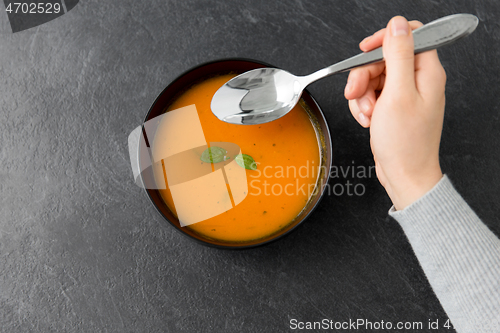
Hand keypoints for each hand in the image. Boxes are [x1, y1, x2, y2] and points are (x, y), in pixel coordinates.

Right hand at [344, 16, 444, 209]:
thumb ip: (397, 56)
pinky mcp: (393, 107)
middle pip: (383, 59)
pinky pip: (371, 95)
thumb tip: (397, 25)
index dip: (383, 40)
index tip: (364, 51)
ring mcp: (404, 95)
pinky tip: (367, 120)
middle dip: (364, 76)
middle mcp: (417, 81)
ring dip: (362, 95)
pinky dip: (364, 106)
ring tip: (367, 114)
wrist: (403, 175)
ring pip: (373, 78)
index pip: (408, 36)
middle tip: (356, 92)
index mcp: (426, 72)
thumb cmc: (405, 143)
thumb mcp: (397, 94)